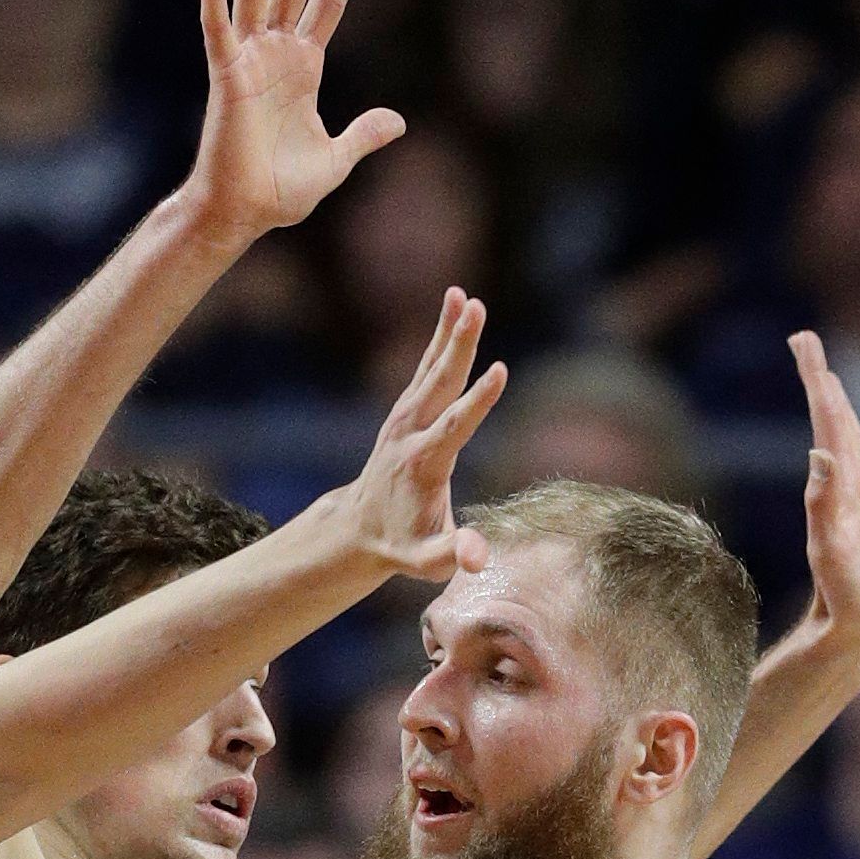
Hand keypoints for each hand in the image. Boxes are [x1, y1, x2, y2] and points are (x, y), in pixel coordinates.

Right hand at [182, 0, 403, 251]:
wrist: (244, 214)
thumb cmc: (282, 192)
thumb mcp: (337, 159)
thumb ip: (364, 134)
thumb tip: (397, 121)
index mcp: (306, 67)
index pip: (331, 0)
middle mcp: (278, 52)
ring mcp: (249, 58)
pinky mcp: (225, 72)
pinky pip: (217, 22)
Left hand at [334, 288, 506, 579]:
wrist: (360, 529)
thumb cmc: (403, 545)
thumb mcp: (426, 561)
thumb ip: (452, 555)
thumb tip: (477, 556)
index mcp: (424, 463)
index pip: (454, 427)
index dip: (477, 401)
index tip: (499, 371)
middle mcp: (410, 432)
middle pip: (438, 383)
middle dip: (458, 345)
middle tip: (476, 307)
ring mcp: (405, 418)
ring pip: (431, 368)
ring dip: (448, 332)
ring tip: (465, 296)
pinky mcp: (407, 410)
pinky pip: (427, 369)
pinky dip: (441, 339)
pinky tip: (456, 308)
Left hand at [791, 331, 859, 669]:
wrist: (856, 634)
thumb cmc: (846, 601)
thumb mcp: (835, 551)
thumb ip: (826, 505)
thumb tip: (819, 454)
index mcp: (838, 487)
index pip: (827, 423)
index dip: (818, 383)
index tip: (803, 343)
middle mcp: (849, 489)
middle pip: (836, 422)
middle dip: (822, 381)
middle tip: (804, 341)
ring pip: (857, 443)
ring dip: (845, 410)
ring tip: (832, 379)